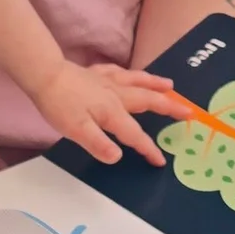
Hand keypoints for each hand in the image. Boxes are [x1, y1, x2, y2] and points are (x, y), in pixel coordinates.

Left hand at [31, 64, 193, 165]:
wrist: (44, 75)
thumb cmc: (59, 104)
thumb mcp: (76, 130)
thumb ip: (99, 144)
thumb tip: (119, 157)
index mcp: (112, 112)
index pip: (135, 134)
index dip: (148, 149)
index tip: (161, 161)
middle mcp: (115, 94)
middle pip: (148, 101)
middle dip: (169, 108)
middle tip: (189, 111)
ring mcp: (107, 81)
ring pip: (138, 82)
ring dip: (156, 85)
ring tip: (171, 86)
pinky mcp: (96, 73)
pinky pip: (119, 72)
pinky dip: (130, 74)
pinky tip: (132, 74)